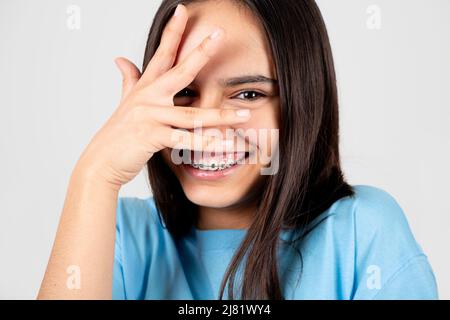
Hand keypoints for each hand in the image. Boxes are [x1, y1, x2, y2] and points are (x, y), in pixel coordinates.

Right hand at [74, 4, 250, 189]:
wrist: (101, 161)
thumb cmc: (118, 134)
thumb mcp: (125, 102)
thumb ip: (129, 79)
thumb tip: (121, 59)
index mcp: (146, 87)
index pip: (163, 54)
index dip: (173, 32)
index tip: (183, 10)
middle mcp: (149, 98)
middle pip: (180, 71)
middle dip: (200, 52)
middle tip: (220, 35)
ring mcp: (150, 116)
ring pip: (192, 115)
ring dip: (221, 116)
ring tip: (244, 116)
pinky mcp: (151, 136)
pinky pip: (184, 139)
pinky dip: (205, 144)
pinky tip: (224, 145)